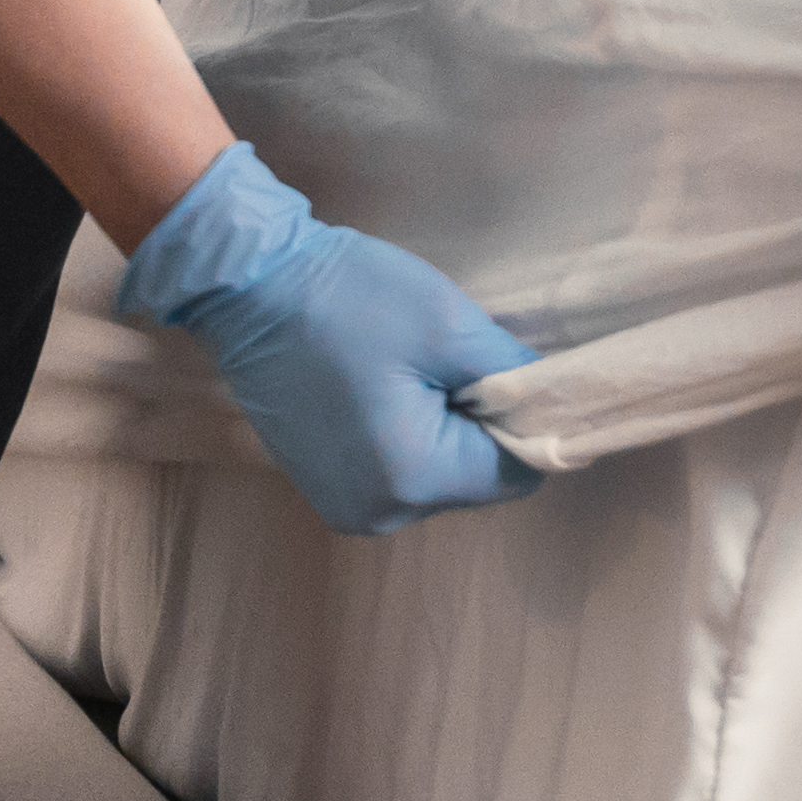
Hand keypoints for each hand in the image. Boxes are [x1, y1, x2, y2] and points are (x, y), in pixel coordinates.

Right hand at [113, 141, 541, 534]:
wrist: (246, 287)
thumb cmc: (350, 299)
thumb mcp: (451, 327)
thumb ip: (514, 376)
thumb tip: (555, 403)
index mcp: (413, 481)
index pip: (517, 472)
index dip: (526, 419)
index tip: (503, 367)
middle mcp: (379, 513)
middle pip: (476, 479)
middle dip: (480, 422)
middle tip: (448, 360)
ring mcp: (346, 504)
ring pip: (438, 475)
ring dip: (444, 426)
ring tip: (409, 368)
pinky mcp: (325, 485)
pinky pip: (398, 470)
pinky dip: (407, 431)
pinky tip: (383, 382)